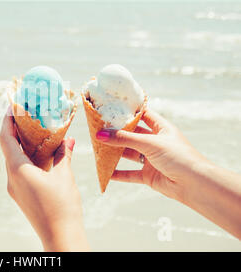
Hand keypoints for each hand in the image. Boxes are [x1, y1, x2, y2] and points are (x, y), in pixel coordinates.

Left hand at [0, 107, 89, 250]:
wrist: (60, 237)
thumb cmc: (62, 207)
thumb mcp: (64, 176)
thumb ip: (63, 155)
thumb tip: (68, 140)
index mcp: (17, 169)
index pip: (5, 138)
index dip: (7, 120)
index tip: (13, 106)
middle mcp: (11, 178)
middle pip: (8, 147)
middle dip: (15, 130)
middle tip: (26, 114)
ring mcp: (15, 187)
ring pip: (14, 159)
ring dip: (22, 144)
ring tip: (35, 130)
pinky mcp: (21, 195)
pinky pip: (20, 169)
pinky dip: (28, 157)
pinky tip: (42, 153)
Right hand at [95, 108, 209, 201]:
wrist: (194, 185)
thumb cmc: (178, 157)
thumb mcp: (149, 143)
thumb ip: (124, 139)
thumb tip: (100, 135)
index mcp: (162, 129)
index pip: (143, 115)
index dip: (129, 111)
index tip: (111, 107)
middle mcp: (156, 142)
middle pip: (132, 135)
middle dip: (116, 133)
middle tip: (99, 129)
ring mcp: (152, 159)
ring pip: (129, 154)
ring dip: (115, 153)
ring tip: (98, 148)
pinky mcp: (149, 175)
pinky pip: (130, 173)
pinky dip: (118, 173)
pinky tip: (106, 172)